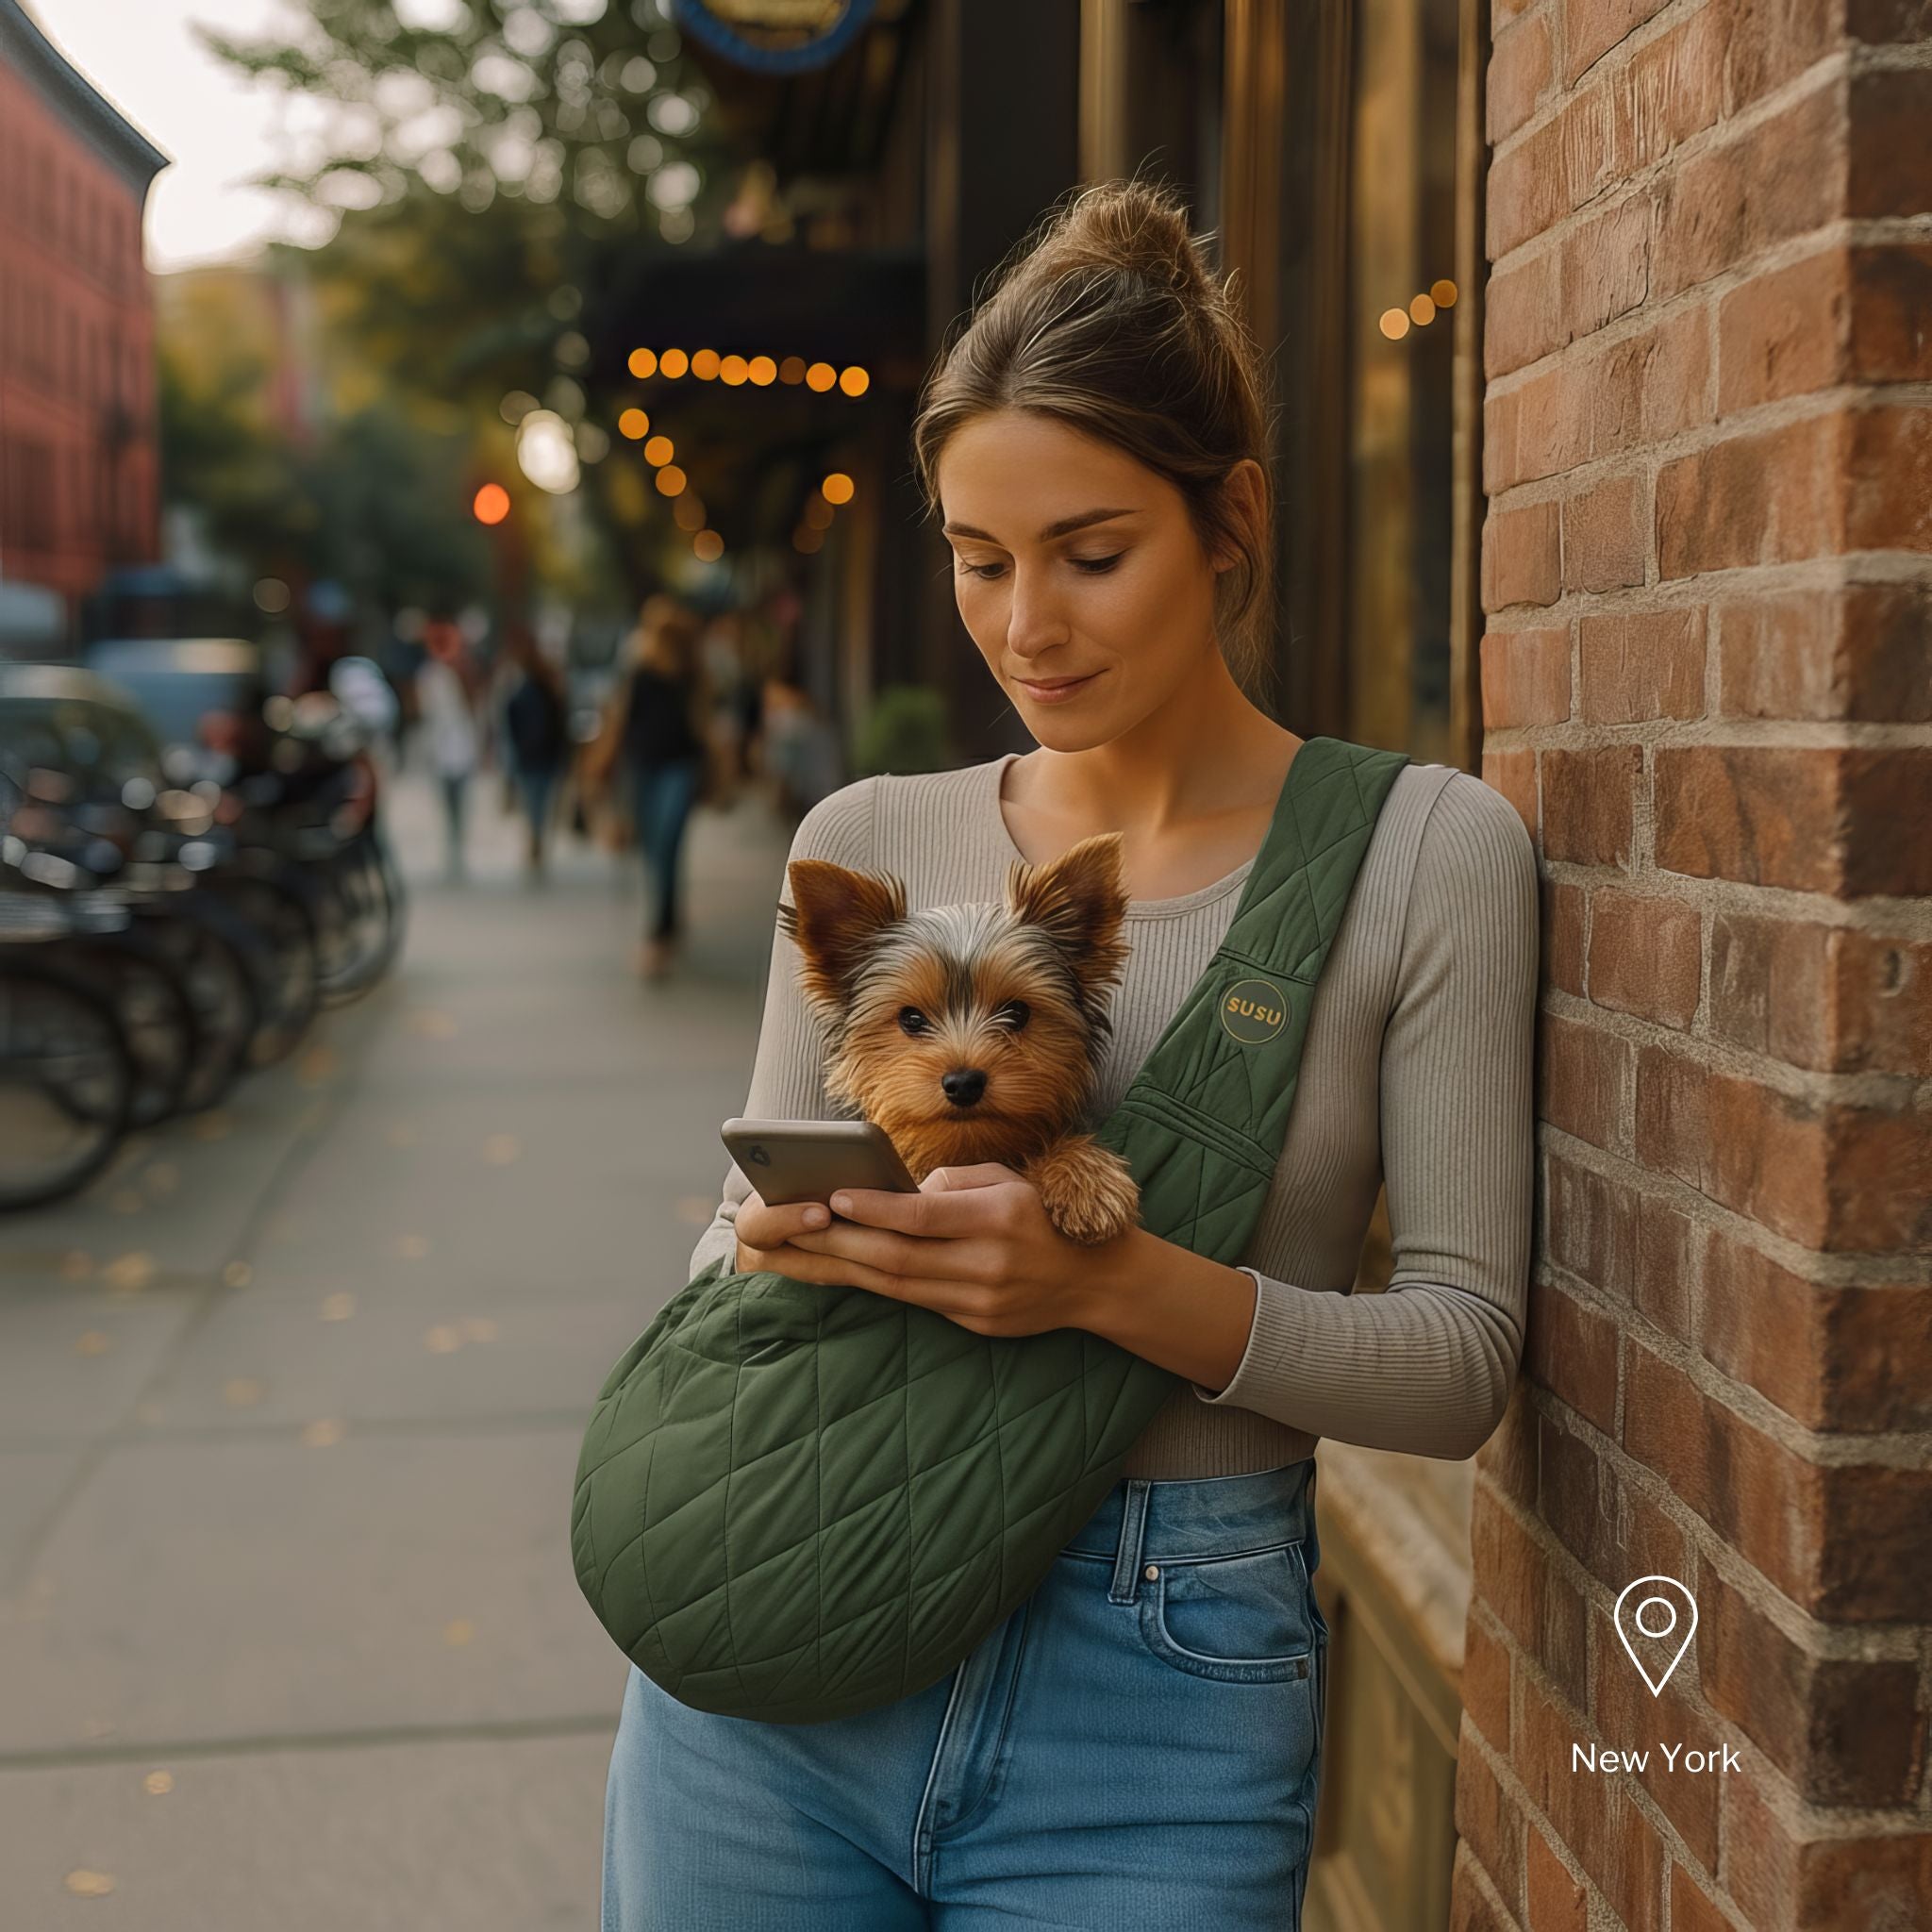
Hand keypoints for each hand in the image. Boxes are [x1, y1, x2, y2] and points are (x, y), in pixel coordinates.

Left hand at [739, 1165, 1109, 1338]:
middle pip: (899, 1258)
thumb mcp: (1008, 1180)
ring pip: (900, 1287)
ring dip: (847, 1270)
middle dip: (841, 1243)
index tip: (833, 1197)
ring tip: (802, 1254)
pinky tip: (844, 1273)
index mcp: (998, 1218)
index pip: (924, 1217)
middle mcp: (989, 1263)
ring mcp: (982, 1301)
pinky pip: (917, 1303)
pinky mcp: (977, 1324)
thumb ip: (954, 1182)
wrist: (1096, 1280)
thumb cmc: (1042, 1216)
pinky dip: (877, 1287)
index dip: (875, 1210)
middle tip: (794, 1229)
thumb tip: (898, 1192)